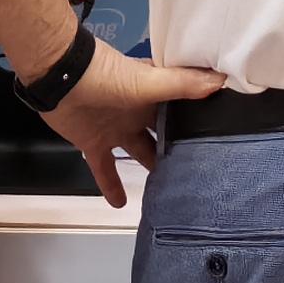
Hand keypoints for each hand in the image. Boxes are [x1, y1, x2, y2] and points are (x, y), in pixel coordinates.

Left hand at [42, 37, 227, 207]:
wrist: (60, 77)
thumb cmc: (108, 76)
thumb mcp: (149, 80)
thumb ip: (182, 84)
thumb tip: (222, 81)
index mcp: (155, 94)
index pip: (184, 110)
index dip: (199, 122)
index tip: (221, 140)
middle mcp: (140, 112)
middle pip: (165, 135)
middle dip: (179, 151)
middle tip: (200, 175)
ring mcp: (117, 130)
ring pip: (140, 153)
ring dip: (152, 170)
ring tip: (172, 193)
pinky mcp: (95, 144)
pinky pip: (106, 170)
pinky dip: (112, 187)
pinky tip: (122, 206)